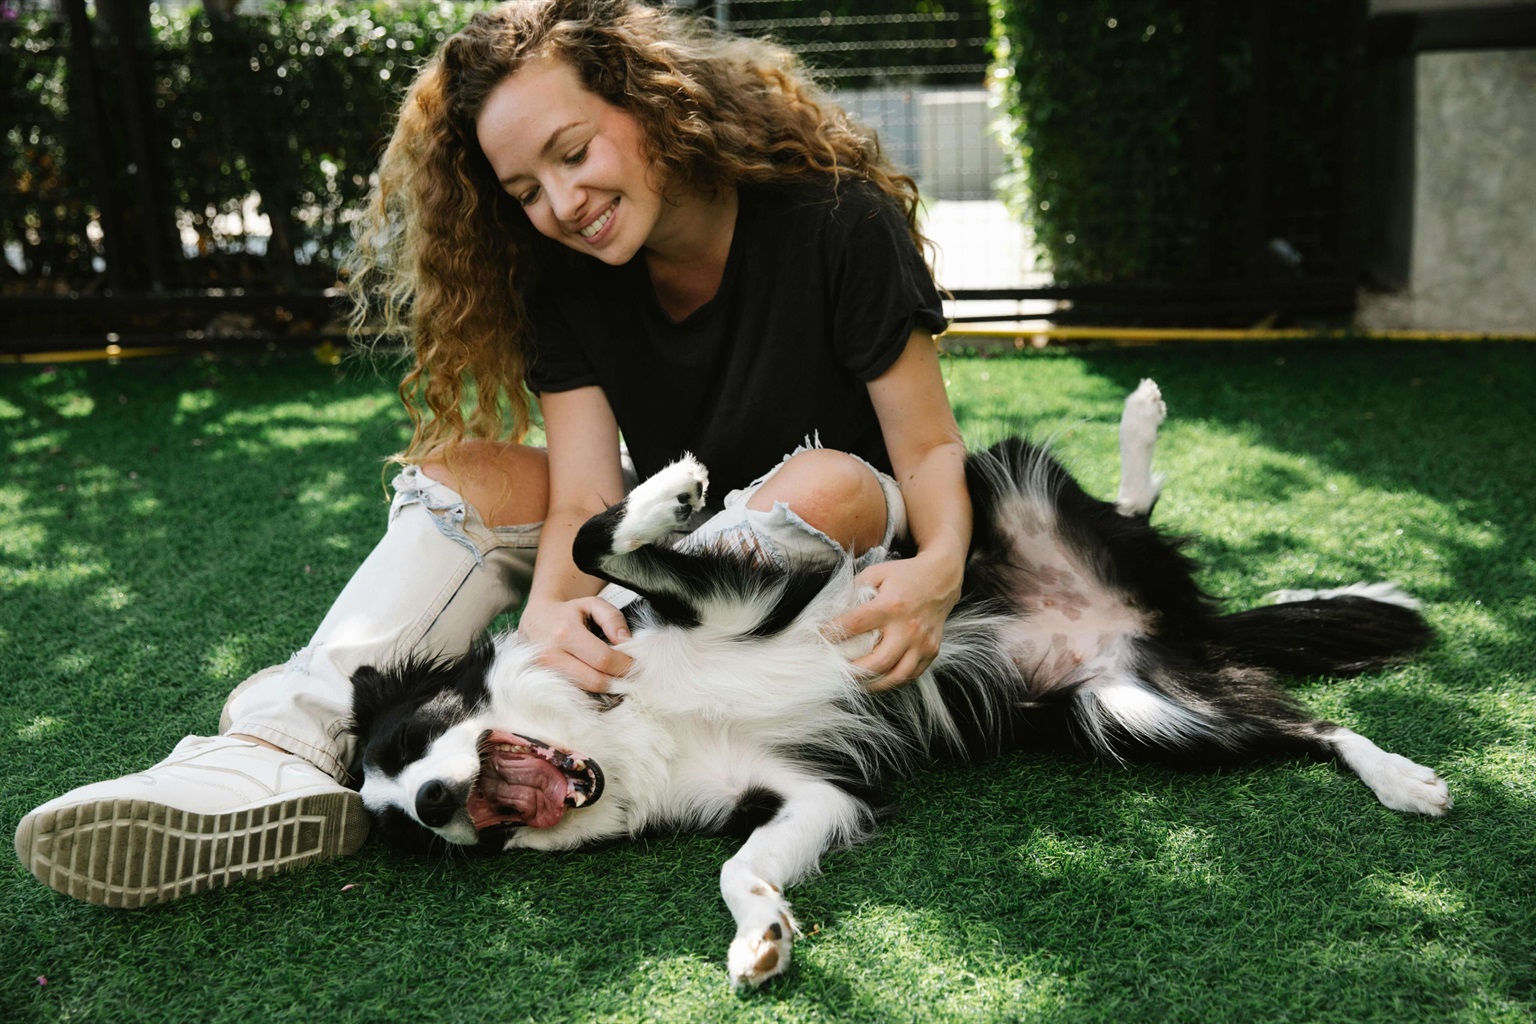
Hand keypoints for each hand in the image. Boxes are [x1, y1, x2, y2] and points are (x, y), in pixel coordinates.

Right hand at [517, 596, 633, 692]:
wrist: (535, 619)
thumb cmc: (568, 612)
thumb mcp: (592, 604)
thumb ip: (612, 618)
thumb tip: (626, 641)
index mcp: (565, 633)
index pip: (603, 659)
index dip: (624, 664)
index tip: (635, 663)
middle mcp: (551, 656)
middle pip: (595, 680)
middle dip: (618, 681)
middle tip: (630, 676)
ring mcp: (545, 673)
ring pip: (585, 692)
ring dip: (607, 689)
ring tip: (617, 678)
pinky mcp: (544, 684)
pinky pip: (574, 694)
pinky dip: (592, 693)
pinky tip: (601, 683)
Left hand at [826, 552, 962, 691]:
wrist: (942, 577)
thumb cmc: (904, 575)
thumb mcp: (876, 573)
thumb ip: (854, 591)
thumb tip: (832, 613)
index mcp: (891, 605)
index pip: (854, 625)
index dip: (832, 634)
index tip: (817, 639)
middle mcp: (908, 627)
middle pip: (877, 661)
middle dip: (852, 672)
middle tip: (834, 672)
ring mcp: (922, 642)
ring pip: (896, 676)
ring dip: (872, 684)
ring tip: (855, 683)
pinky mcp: (932, 651)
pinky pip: (910, 675)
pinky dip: (891, 681)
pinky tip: (877, 679)